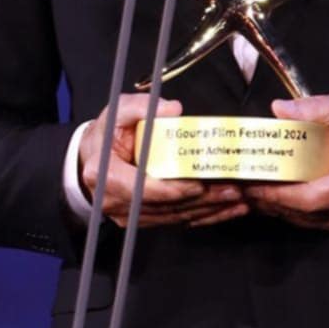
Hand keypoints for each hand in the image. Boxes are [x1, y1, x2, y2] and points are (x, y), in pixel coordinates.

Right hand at [78, 94, 247, 227]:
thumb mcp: (117, 110)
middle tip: (234, 190)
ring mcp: (129, 215)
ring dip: (208, 211)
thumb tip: (173, 110)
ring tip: (237, 200)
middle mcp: (116, 201)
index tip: (200, 183)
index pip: (144, 189)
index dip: (174, 189)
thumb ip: (142, 107)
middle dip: (203, 201)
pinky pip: (174, 220)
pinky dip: (201, 216)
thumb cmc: (106, 134)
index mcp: (107, 174)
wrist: (90, 158)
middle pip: (166, 207)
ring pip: (173, 217)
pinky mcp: (142, 219)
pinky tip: (224, 210)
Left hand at [243, 93, 328, 231]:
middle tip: (239, 187)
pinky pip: (311, 220)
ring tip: (247, 191)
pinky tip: (269, 196)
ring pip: (304, 220)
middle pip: (303, 212)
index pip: (312, 197)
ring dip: (275, 207)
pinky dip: (289, 209)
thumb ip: (315, 108)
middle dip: (269, 201)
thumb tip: (278, 109)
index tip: (254, 186)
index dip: (280, 195)